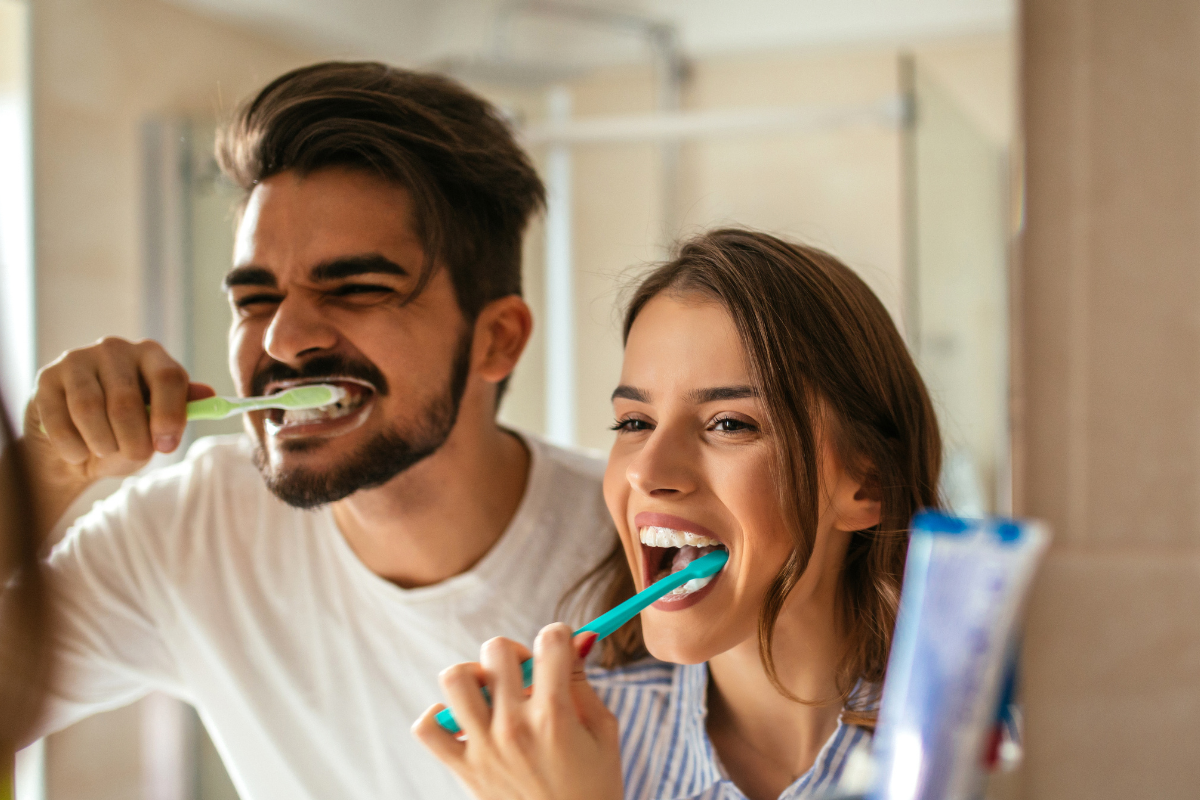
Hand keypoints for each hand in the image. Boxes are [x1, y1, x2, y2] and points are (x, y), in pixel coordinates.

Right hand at [22, 337, 213, 533]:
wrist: (76, 448)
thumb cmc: (125, 433)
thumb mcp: (158, 425)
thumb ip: (182, 411)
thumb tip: (209, 395)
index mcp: (152, 355)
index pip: (169, 378)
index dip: (170, 415)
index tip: (166, 446)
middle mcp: (115, 349)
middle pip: (127, 400)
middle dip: (132, 441)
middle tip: (134, 456)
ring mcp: (78, 359)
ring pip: (90, 409)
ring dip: (101, 443)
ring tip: (105, 451)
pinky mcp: (47, 378)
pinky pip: (59, 420)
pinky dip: (72, 447)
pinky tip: (78, 453)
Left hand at [413, 624, 621, 799]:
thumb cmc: (595, 788)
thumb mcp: (603, 732)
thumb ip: (583, 683)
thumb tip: (576, 638)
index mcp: (554, 715)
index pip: (550, 641)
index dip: (559, 636)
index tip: (559, 649)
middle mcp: (514, 727)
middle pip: (496, 650)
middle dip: (516, 652)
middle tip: (526, 675)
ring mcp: (484, 747)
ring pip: (455, 678)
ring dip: (474, 675)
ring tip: (492, 692)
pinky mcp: (464, 769)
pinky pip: (426, 727)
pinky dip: (439, 716)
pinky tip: (465, 720)